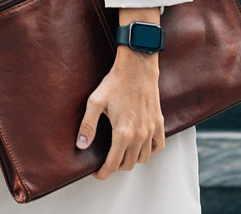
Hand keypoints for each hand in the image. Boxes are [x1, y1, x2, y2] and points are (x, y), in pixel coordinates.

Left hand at [74, 49, 164, 178]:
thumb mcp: (95, 102)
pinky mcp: (159, 123)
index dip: (103, 172)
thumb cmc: (115, 82)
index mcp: (123, 133)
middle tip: (106, 161)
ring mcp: (151, 130)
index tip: (97, 173)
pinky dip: (150, 151)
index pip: (113, 164)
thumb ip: (87, 125)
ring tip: (120, 154)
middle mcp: (140, 135)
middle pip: (128, 164)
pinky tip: (140, 146)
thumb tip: (81, 145)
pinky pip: (158, 146)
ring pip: (143, 158)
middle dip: (115, 166)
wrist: (137, 67)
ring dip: (131, 160)